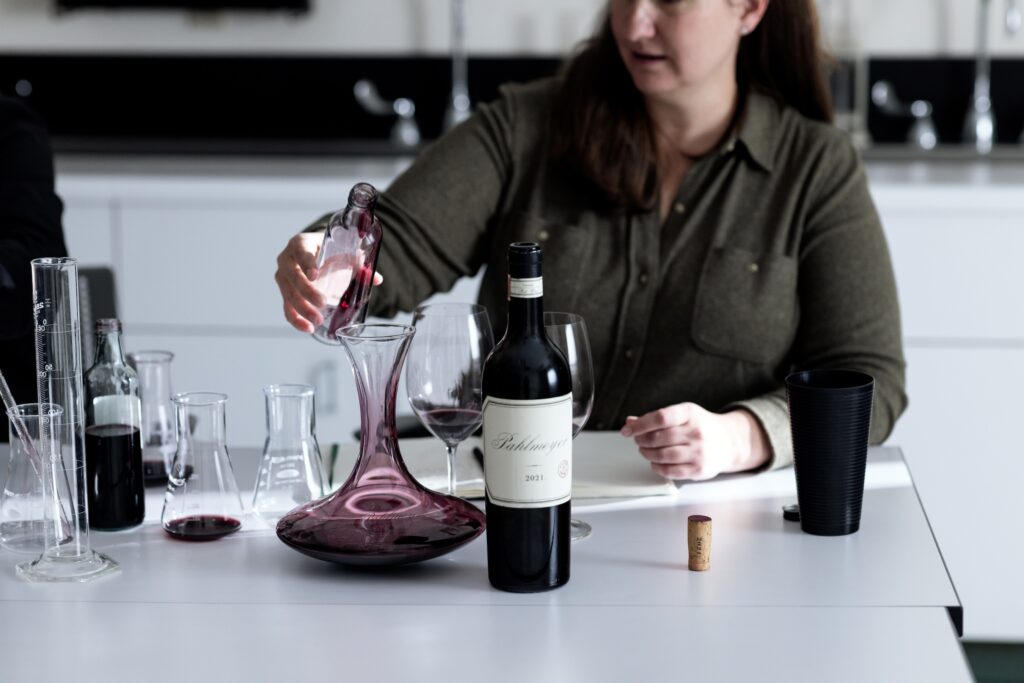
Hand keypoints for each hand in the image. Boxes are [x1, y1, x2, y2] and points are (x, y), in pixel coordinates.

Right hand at [274, 231, 382, 333]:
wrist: (315, 253)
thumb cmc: (330, 251)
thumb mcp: (344, 252)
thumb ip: (360, 264)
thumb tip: (377, 279)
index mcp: (301, 243)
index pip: (301, 252)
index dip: (307, 263)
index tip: (314, 275)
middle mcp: (287, 259)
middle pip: (293, 276)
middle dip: (307, 291)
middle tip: (323, 302)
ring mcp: (283, 277)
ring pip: (288, 294)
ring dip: (302, 309)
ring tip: (318, 321)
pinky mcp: (284, 293)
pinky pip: (286, 308)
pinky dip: (296, 320)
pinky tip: (307, 328)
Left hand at [620, 404, 769, 480]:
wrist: (730, 442)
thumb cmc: (700, 426)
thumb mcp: (682, 415)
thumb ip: (655, 418)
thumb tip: (629, 422)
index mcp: (689, 413)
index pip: (660, 418)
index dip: (639, 425)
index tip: (626, 430)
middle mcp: (696, 432)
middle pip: (658, 438)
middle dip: (641, 440)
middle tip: (638, 441)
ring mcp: (699, 451)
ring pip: (662, 455)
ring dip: (647, 454)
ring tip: (645, 450)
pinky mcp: (699, 469)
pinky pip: (670, 471)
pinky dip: (657, 467)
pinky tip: (655, 462)